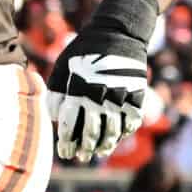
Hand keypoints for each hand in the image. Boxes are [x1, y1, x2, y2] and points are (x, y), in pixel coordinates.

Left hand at [46, 16, 152, 162]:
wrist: (118, 33)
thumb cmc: (83, 52)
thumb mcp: (62, 68)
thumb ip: (56, 94)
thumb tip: (54, 120)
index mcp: (79, 91)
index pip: (70, 126)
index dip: (66, 143)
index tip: (64, 153)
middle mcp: (100, 97)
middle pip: (91, 133)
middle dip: (84, 149)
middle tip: (80, 158)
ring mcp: (121, 97)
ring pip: (113, 131)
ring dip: (105, 145)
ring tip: (97, 153)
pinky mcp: (137, 95)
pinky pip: (131, 121)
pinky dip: (123, 133)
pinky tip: (116, 139)